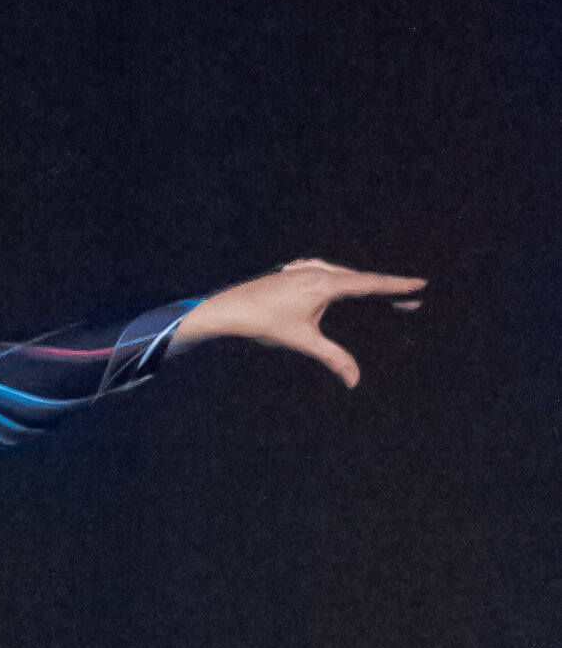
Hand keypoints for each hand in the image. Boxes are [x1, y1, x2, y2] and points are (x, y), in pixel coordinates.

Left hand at [169, 257, 425, 387]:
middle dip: (385, 289)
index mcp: (325, 282)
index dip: (397, 285)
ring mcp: (306, 268)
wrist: (227, 308)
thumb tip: (354, 380)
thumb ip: (333, 358)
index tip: (420, 284)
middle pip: (360, 279)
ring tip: (385, 298)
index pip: (370, 283)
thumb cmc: (262, 321)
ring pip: (344, 277)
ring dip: (364, 287)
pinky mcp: (296, 272)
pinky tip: (348, 293)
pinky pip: (328, 276)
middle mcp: (318, 269)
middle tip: (410, 298)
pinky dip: (344, 285)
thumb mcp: (302, 341)